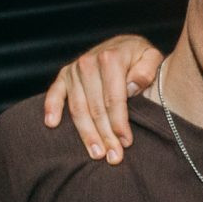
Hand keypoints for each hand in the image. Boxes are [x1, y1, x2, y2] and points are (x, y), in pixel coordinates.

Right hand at [40, 35, 163, 163]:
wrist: (123, 44)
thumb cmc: (139, 56)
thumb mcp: (151, 56)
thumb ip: (147, 70)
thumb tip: (132, 87)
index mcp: (111, 58)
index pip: (114, 99)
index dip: (120, 123)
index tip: (126, 142)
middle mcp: (89, 63)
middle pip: (96, 108)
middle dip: (105, 135)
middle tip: (114, 157)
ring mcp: (74, 70)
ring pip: (78, 108)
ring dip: (86, 134)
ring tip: (96, 153)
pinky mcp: (64, 75)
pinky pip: (54, 93)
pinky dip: (51, 108)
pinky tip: (52, 124)